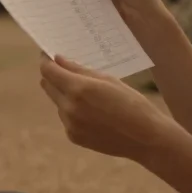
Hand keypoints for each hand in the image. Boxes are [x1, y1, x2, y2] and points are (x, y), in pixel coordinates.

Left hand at [39, 55, 173, 160]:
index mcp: (78, 89)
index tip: (49, 54)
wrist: (145, 137)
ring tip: (89, 95)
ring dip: (64, 94)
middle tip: (65, 69)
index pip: (48, 71)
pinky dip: (72, 110)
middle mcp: (69, 107)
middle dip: (53, 75)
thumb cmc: (131, 103)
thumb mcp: (108, 79)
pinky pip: (65, 117)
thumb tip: (59, 60)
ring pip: (57, 102)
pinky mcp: (73, 137)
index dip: (46, 60)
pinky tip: (93, 112)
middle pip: (47, 85)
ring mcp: (70, 124)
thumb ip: (79, 70)